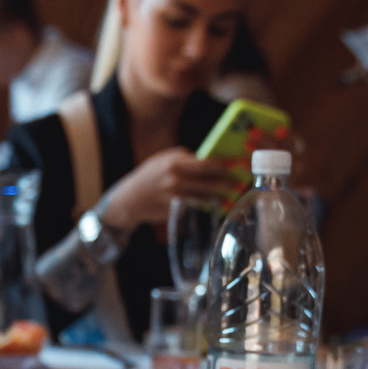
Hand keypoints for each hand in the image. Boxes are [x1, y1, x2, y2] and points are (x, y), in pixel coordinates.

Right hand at [98, 147, 232, 237]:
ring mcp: (176, 197)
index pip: (206, 163)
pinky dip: (207, 205)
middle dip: (226, 181)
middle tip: (239, 182)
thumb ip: (183, 157)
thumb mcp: (162, 159)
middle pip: (209, 181)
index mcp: (174, 163)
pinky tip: (216, 203)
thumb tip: (206, 157)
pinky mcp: (176, 211)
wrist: (129, 200)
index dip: (223, 164)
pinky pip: (196, 207)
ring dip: (220, 195)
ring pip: (205, 196)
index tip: (234, 165)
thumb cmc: (147, 176)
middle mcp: (176, 179)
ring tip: (232, 193)